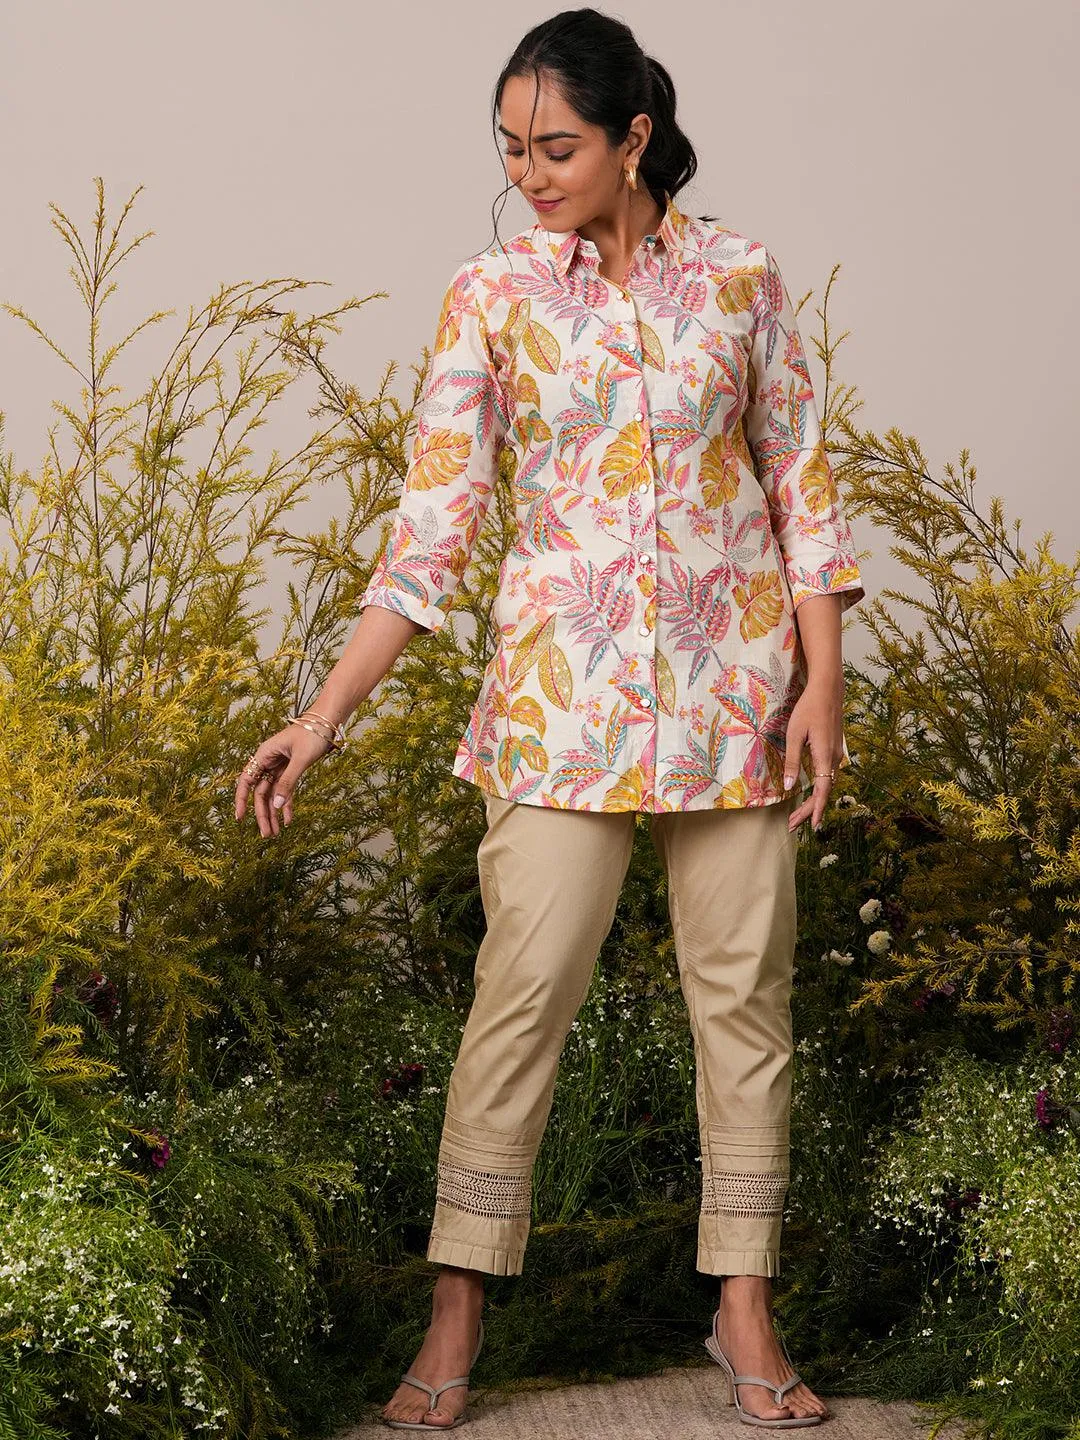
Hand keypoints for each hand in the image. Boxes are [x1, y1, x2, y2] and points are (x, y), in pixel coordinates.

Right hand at [234, 723, 331, 836]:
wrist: (327, 722)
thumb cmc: (312, 734)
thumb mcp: (300, 759)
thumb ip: (288, 782)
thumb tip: (275, 805)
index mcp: (264, 755)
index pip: (246, 780)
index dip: (241, 800)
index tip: (239, 818)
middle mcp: (269, 761)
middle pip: (260, 792)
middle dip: (263, 814)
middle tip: (266, 834)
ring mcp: (280, 766)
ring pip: (272, 794)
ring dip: (274, 813)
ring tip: (275, 833)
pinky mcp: (291, 769)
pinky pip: (285, 790)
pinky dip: (286, 804)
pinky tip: (288, 820)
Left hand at [782, 677, 843, 833]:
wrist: (828, 690)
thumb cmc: (808, 709)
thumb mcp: (794, 734)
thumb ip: (793, 762)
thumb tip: (790, 787)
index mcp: (824, 756)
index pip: (822, 791)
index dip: (816, 809)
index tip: (813, 826)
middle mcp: (834, 759)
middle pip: (824, 792)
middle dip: (809, 810)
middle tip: (793, 825)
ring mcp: (836, 755)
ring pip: (826, 785)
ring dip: (813, 801)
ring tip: (798, 814)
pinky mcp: (834, 750)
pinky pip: (828, 776)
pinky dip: (819, 789)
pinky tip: (810, 793)